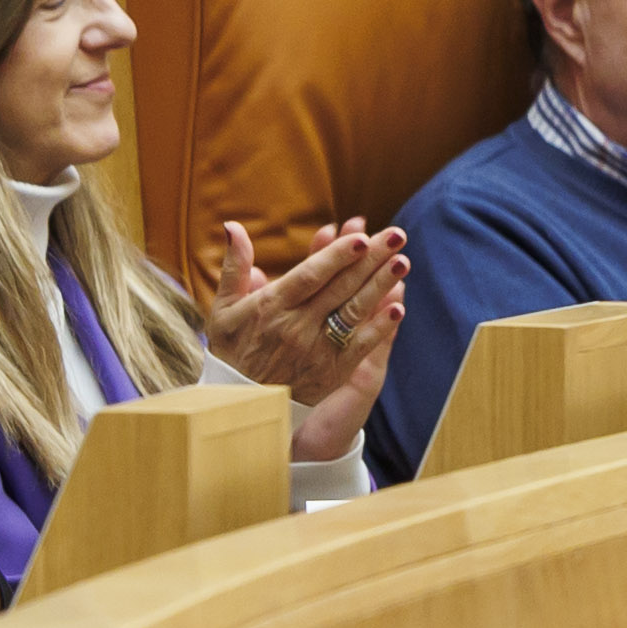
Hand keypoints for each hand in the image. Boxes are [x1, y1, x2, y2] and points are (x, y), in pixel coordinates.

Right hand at [202, 218, 406, 408]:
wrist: (242, 401)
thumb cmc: (233, 348)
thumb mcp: (224, 307)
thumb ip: (234, 266)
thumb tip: (233, 226)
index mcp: (272, 306)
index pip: (310, 276)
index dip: (337, 257)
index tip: (360, 237)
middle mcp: (298, 326)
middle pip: (341, 288)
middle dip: (371, 260)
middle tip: (396, 236)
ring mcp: (319, 348)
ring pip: (355, 312)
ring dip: (381, 286)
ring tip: (403, 261)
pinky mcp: (334, 369)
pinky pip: (361, 345)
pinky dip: (380, 327)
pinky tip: (398, 307)